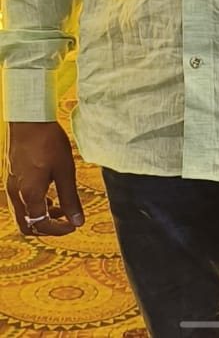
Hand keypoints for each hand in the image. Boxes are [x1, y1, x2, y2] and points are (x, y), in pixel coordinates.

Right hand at [6, 121, 84, 236]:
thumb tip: (78, 221)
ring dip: (40, 216)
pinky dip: (32, 205)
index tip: (74, 224)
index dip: (60, 229)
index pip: (42, 226)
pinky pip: (19, 201)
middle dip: (47, 228)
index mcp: (29, 195)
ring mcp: (10, 185)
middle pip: (27, 226)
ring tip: (59, 206)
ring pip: (22, 215)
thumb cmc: (48, 141)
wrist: (28, 118)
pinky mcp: (10, 176)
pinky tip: (47, 192)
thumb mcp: (65, 170)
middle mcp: (15, 194)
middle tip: (65, 221)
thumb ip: (71, 198)